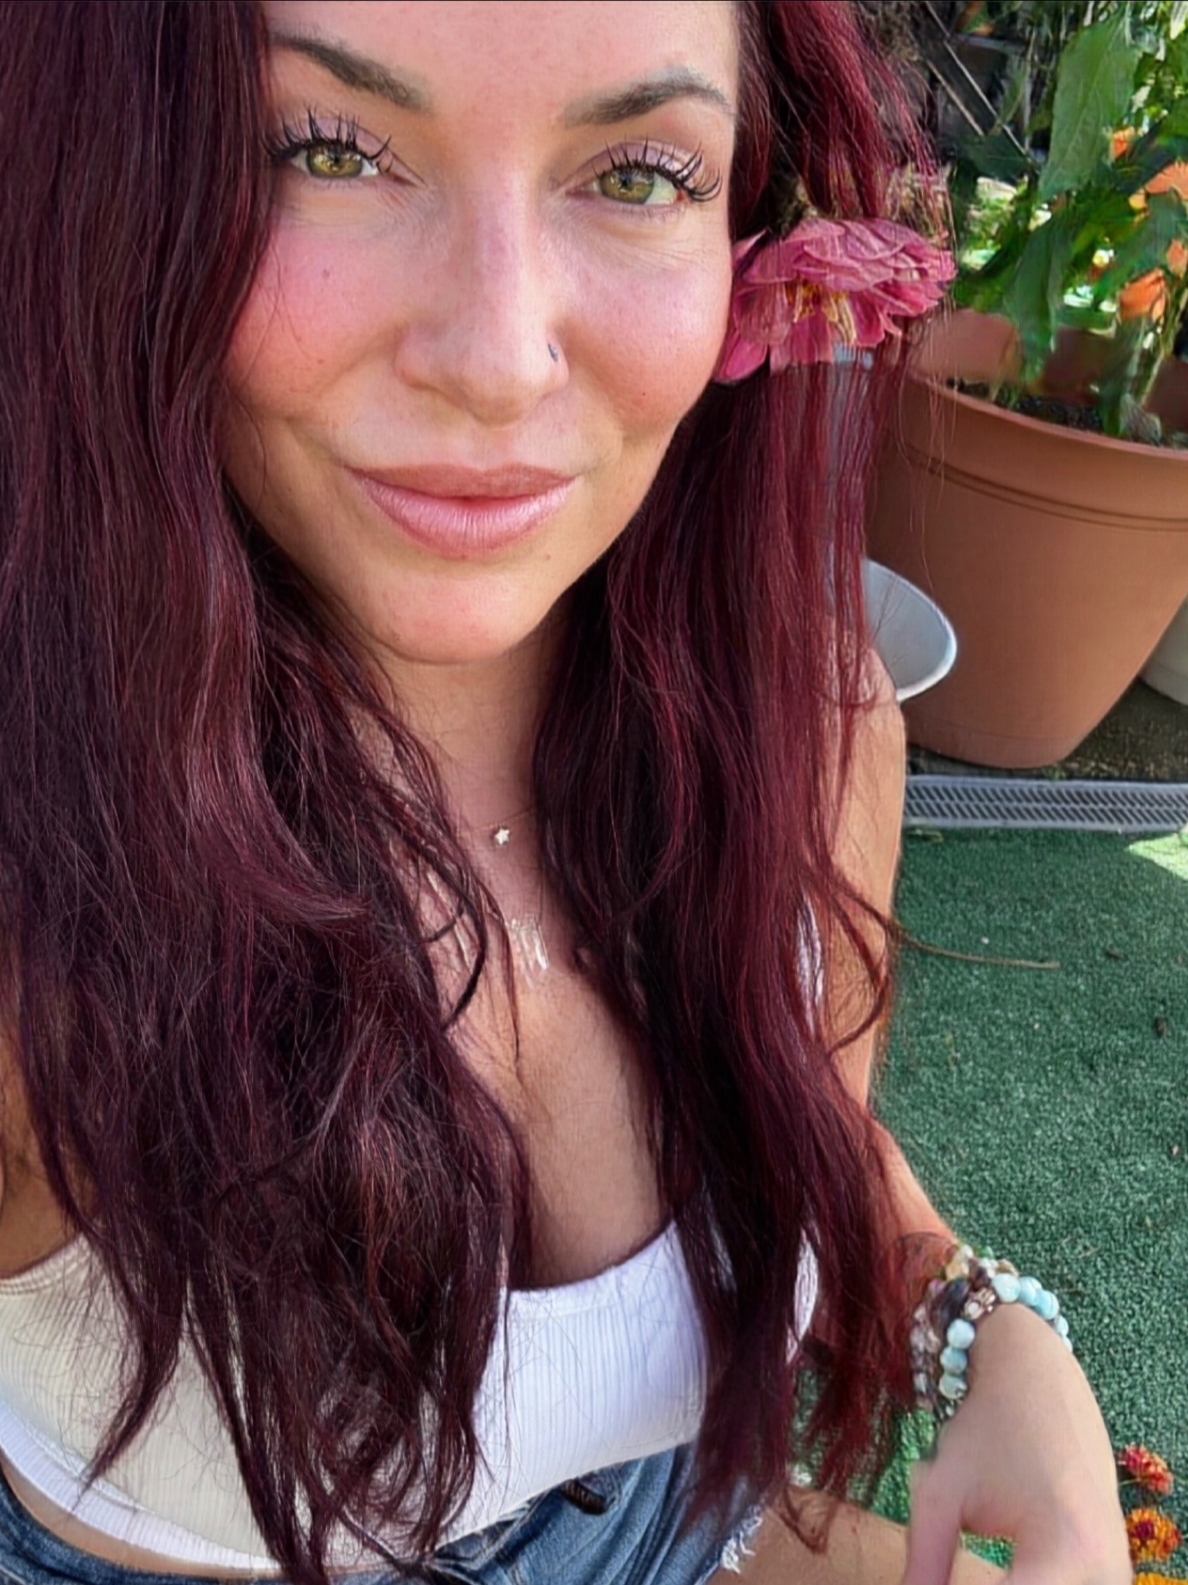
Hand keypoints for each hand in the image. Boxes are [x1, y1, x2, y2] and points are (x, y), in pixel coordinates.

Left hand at [903, 1302, 1130, 1583]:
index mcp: (1063, 1554)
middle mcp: (1104, 1573)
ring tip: (973, 1566)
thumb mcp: (940, 1495)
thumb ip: (925, 1564)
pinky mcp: (1113, 1568)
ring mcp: (1114, 1572)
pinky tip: (1000, 1571)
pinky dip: (1028, 1582)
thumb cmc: (984, 1426)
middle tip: (938, 1575)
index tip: (929, 1583)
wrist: (1039, 1370)